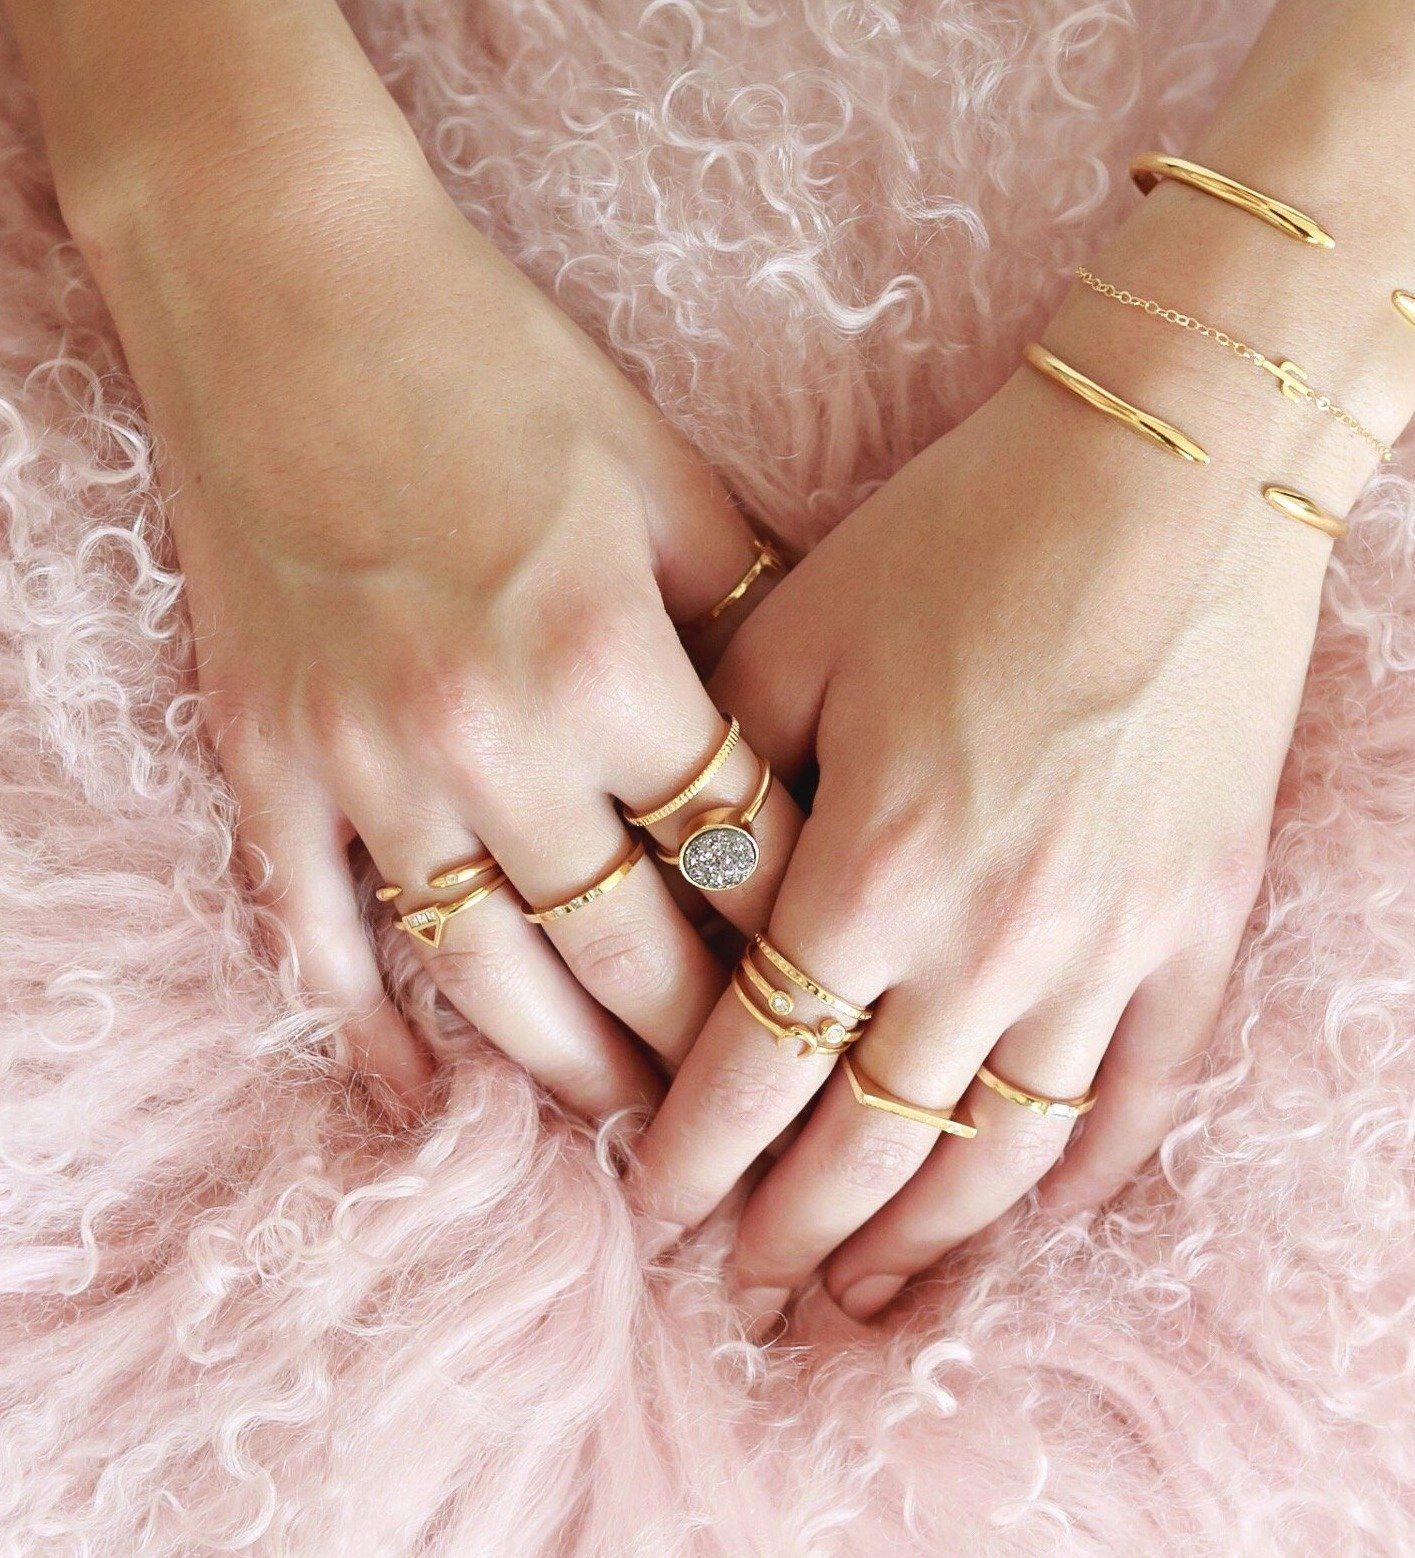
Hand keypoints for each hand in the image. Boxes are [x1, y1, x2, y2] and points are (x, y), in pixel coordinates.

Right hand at [94, 135, 801, 1116]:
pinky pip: (316, 934)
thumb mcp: (667, 476)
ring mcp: (369, 762)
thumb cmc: (499, 370)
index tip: (841, 1008)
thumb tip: (830, 722)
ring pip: (487, 973)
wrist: (291, 290)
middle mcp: (495, 735)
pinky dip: (365, 1030)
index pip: (736, 854)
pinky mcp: (269, 762)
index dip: (796, 942)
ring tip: (628, 1129)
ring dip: (566, 1067)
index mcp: (614, 661)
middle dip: (703, 1045)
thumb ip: (754, 613)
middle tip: (758, 1113)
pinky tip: (415, 1099)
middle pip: (626, 946)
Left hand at [631, 226, 1414, 1320]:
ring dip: (921, 1239)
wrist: (1169, 476)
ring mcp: (1109, 947)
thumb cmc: (965, 535)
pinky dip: (1075, 1181)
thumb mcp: (794, 633)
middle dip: (789, 1227)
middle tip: (738, 1280)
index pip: (756, 1070)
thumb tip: (669, 885)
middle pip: (869, 1142)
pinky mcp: (1195, 927)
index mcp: (872, 868)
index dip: (693, 1155)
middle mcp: (990, 939)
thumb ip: (720, 781)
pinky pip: (1137, 1096)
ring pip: (1000, 1154)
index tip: (654, 1207)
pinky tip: (1021, 1224)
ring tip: (859, 1293)